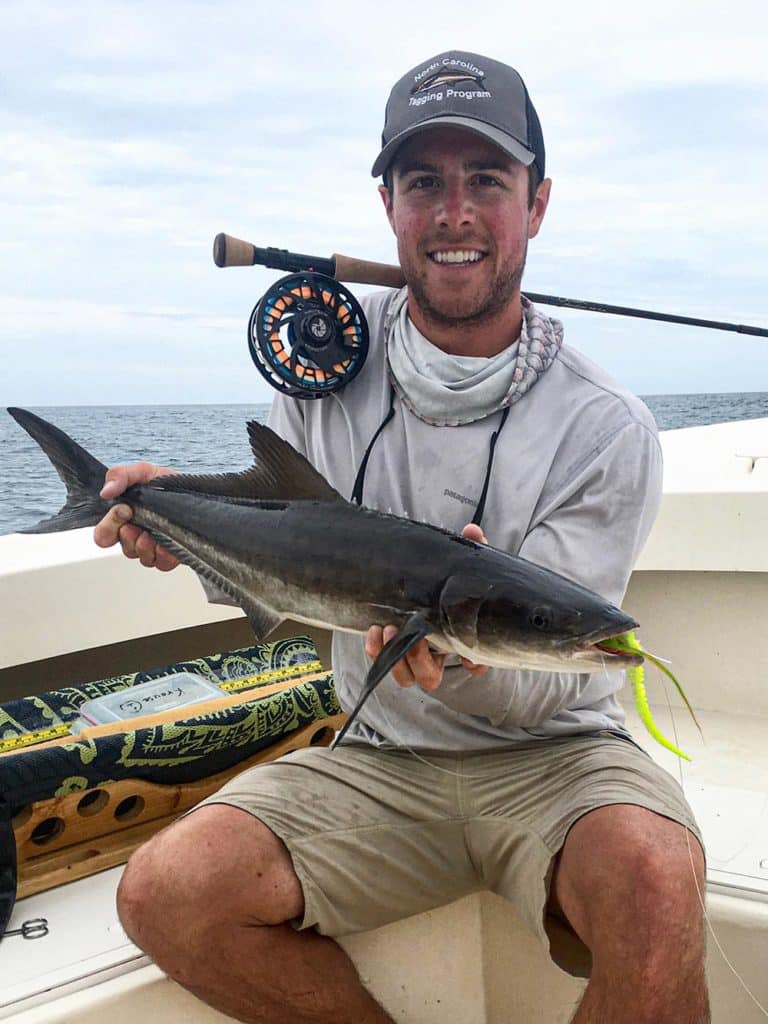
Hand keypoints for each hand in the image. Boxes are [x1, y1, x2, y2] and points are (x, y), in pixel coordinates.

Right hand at [93, 463, 179, 570]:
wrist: (195, 490)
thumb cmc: (166, 484)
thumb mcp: (142, 472)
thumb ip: (120, 476)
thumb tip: (106, 492)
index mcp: (124, 519)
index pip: (104, 535)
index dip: (109, 526)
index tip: (124, 509)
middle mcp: (136, 536)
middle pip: (123, 548)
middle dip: (128, 537)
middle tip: (136, 525)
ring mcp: (153, 548)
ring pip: (141, 558)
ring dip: (145, 546)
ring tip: (153, 533)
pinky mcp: (171, 556)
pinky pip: (162, 564)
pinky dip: (164, 555)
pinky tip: (168, 542)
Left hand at [364, 523, 489, 689]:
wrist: (410, 585)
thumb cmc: (443, 581)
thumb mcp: (458, 564)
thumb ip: (469, 548)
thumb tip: (472, 531)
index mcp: (459, 638)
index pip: (475, 662)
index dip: (474, 664)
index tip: (469, 659)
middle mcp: (434, 654)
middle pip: (430, 677)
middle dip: (419, 660)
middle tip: (414, 635)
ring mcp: (410, 656)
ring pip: (405, 677)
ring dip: (395, 659)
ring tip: (389, 628)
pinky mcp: (389, 650)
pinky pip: (381, 662)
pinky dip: (375, 650)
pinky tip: (374, 630)